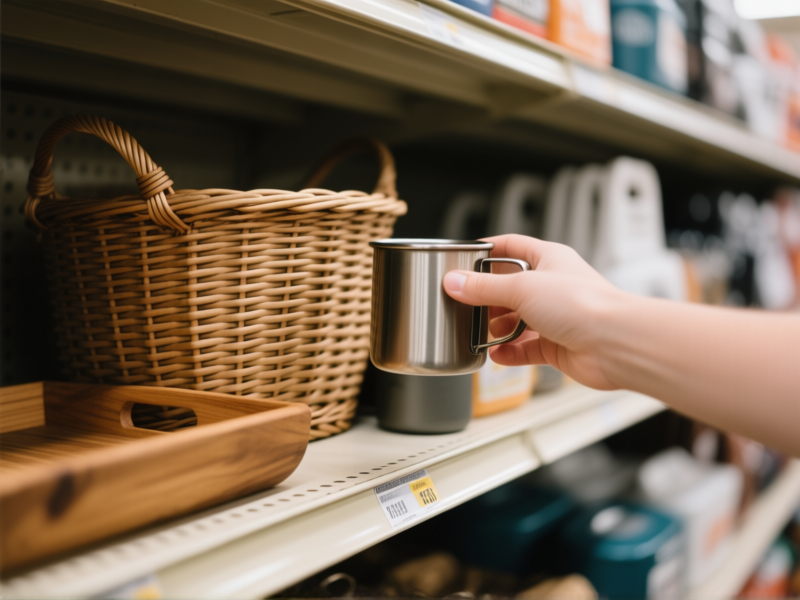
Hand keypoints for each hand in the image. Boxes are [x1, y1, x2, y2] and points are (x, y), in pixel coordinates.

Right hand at [442, 234, 625, 389]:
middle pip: (510, 288)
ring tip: (481, 333)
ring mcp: (556, 317)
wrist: (615, 343)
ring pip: (517, 320)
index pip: (513, 246)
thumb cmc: (584, 304)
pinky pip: (526, 348)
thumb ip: (484, 288)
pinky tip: (497, 355)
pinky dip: (510, 352)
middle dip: (488, 298)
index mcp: (550, 259)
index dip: (489, 250)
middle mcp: (554, 286)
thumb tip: (453, 282)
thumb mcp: (522, 288)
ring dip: (497, 328)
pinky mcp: (558, 345)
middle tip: (466, 304)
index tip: (465, 258)